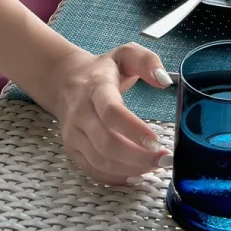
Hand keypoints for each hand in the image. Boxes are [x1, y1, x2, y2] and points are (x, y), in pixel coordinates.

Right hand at [47, 42, 173, 184]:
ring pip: (101, 161)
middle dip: (138, 157)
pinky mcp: (72, 149)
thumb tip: (164, 81)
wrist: (66, 81)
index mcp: (96, 87)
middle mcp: (81, 112)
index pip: (112, 112)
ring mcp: (74, 134)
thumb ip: (147, 61)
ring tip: (155, 166)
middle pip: (107, 143)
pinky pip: (94, 170)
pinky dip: (117, 177)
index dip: (134, 130)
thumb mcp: (126, 54)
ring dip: (131, 169)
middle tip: (164, 160)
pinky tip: (136, 173)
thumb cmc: (103, 69)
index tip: (157, 142)